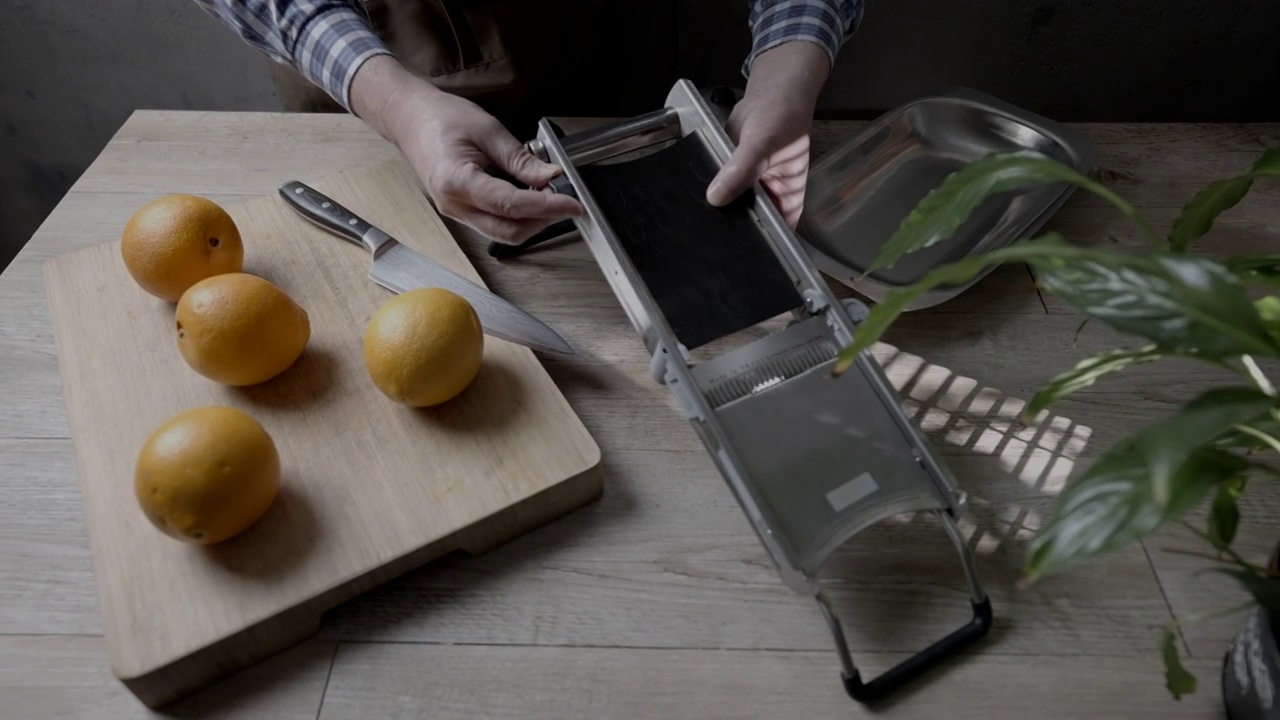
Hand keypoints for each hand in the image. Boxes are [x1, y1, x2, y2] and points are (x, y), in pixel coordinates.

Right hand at [350, 55, 580, 243]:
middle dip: (542, 220)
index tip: (572, 204)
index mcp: (457, 181)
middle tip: (563, 199)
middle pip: (509, 231)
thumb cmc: (441, 118)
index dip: (546, 207)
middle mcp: (454, 205)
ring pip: (503, 233)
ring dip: (531, 220)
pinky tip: (529, 196)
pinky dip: (517, 216)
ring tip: (548, 195)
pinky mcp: (461, 211)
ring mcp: (456, 212)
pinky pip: (494, 224)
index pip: (510, 205)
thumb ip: (520, 159)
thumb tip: (550, 177)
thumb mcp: (488, 130)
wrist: (409, 118)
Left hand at [706, 42, 831, 227]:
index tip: (733, 251)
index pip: (775, 232)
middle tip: (708, 238)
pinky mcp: (731, 177)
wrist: (771, 91)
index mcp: (788, 200)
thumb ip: (741, 171)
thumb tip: (716, 196)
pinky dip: (709, 189)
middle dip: (731, 226)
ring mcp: (749, 189)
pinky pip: (719, 188)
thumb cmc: (782, 117)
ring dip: (718, 209)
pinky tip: (694, 196)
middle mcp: (769, 198)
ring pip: (732, 206)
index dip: (757, 243)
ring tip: (698, 221)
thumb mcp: (763, 145)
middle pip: (750, 222)